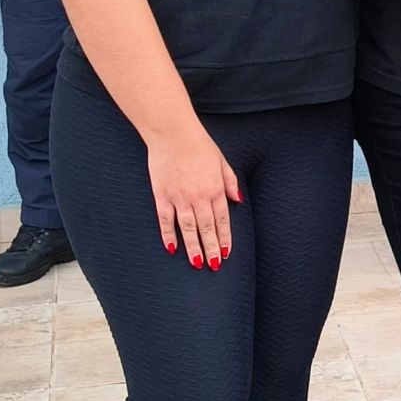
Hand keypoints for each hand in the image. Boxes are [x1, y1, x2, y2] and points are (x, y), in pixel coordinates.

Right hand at [146, 125, 241, 268]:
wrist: (173, 134)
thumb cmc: (199, 145)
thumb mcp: (222, 161)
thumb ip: (230, 182)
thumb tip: (238, 200)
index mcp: (215, 189)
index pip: (222, 220)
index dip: (224, 238)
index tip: (226, 253)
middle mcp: (199, 196)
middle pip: (207, 228)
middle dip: (211, 249)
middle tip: (213, 266)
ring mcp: (179, 197)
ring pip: (187, 229)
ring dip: (193, 247)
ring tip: (197, 263)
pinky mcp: (162, 196)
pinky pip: (165, 220)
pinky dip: (168, 235)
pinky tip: (172, 248)